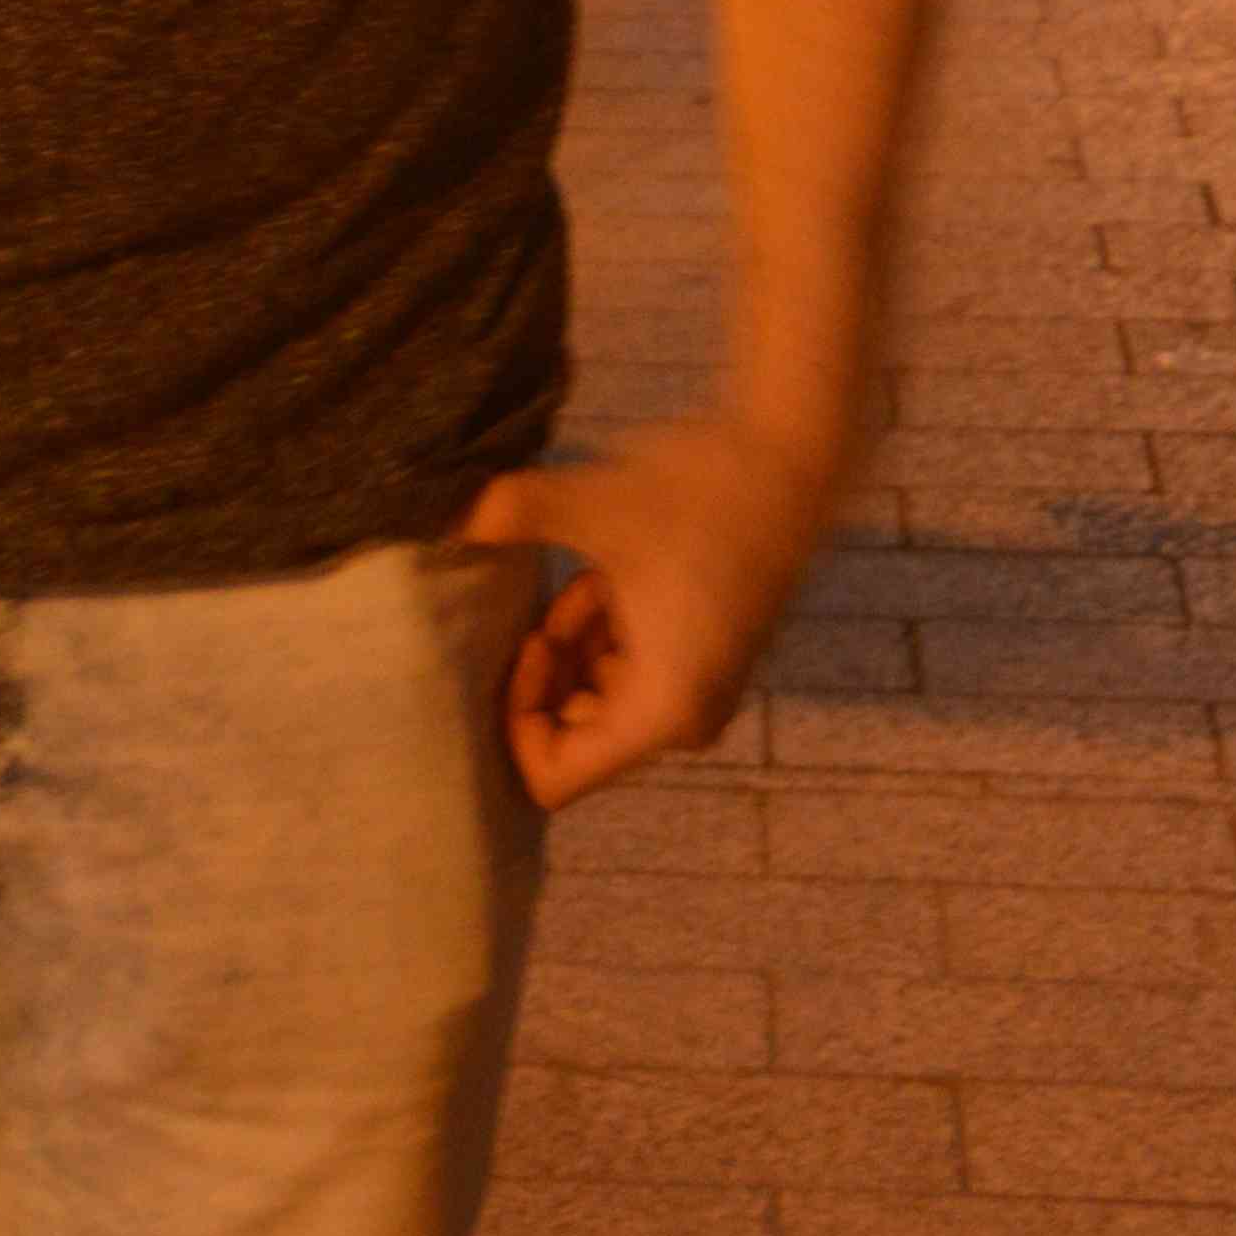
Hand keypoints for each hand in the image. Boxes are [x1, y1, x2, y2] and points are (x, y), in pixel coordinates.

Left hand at [459, 410, 834, 806]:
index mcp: (661, 714)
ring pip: (596, 698)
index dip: (517, 719)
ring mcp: (697, 691)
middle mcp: (682, 721)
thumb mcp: (593, 506)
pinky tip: (604, 573)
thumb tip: (444, 518)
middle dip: (542, 677)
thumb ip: (509, 516)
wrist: (791, 456)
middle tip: (540, 606)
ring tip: (581, 576)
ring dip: (570, 645)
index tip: (523, 643)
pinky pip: (627, 669)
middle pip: (574, 739)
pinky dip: (601, 629)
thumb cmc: (698, 493)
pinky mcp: (703, 657)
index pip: (553, 779)